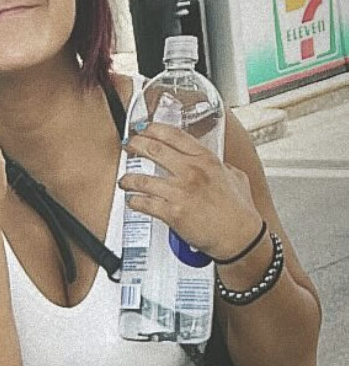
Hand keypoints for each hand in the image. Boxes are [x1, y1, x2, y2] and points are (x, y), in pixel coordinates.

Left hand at [118, 122, 261, 258]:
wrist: (239, 237)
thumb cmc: (239, 211)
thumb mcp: (236, 178)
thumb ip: (222, 167)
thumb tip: (217, 165)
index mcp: (206, 160)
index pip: (174, 135)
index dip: (154, 129)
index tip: (145, 128)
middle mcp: (191, 172)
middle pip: (155, 150)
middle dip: (136, 144)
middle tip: (129, 145)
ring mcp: (180, 192)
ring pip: (144, 179)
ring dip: (129, 178)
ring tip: (125, 180)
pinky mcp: (173, 213)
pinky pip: (145, 204)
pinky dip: (135, 201)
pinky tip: (132, 201)